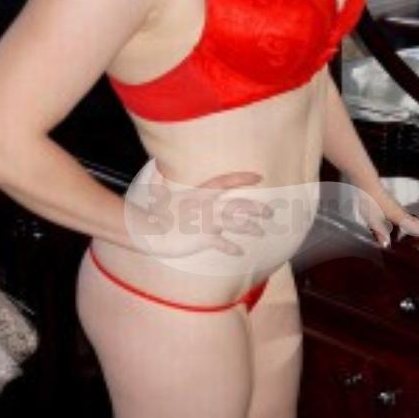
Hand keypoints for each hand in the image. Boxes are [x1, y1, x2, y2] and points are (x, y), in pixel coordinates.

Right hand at [126, 170, 273, 258]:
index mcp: (199, 193)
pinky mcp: (204, 238)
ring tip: (261, 232)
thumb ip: (162, 179)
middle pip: (239, 204)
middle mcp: (207, 205)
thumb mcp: (159, 192)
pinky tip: (239, 252)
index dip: (243, 178)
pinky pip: (223, 243)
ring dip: (251, 228)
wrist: (148, 230)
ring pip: (237, 223)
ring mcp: (207, 221)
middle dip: (257, 208)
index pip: (226, 181)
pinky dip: (232, 248)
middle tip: (270, 212)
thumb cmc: (153, 212)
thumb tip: (156, 165)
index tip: (259, 177)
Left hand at [355, 180, 418, 247]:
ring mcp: (396, 207)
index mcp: (397, 216)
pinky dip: (406, 220)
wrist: (368, 184)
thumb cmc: (370, 200)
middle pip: (415, 222)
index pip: (415, 226)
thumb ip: (380, 233)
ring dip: (415, 224)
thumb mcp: (373, 219)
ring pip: (409, 218)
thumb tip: (386, 244)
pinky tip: (399, 223)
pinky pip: (402, 215)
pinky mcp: (391, 205)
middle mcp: (399, 212)